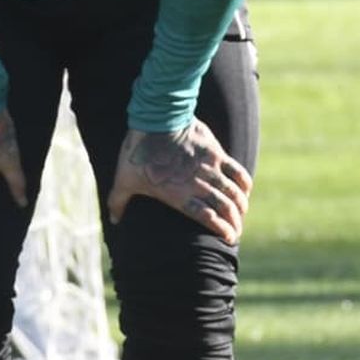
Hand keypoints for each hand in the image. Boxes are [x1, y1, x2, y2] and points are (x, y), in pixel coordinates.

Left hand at [105, 121, 252, 244]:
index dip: (223, 230)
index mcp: (179, 196)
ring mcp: (209, 169)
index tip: (230, 239)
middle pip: (225, 208)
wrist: (155, 120)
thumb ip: (118, 202)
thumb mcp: (124, 179)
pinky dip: (244, 182)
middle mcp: (198, 185)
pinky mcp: (215, 153)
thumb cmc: (137, 153)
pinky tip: (246, 190)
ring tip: (242, 212)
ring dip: (241, 205)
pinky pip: (235, 170)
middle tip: (237, 231)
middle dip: (235, 222)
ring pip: (233, 192)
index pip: (208, 218)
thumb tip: (113, 220)